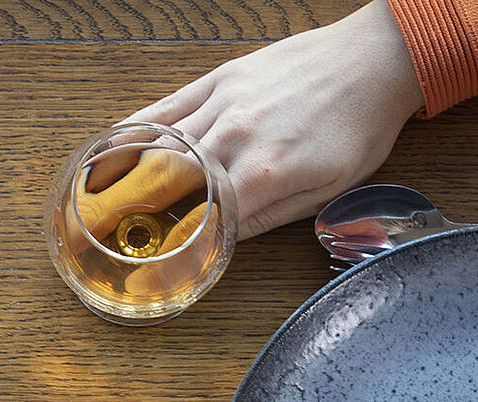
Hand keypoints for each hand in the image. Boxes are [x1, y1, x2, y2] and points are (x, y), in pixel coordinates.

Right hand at [124, 0, 423, 239]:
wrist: (374, 62)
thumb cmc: (359, 126)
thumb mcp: (328, 190)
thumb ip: (270, 217)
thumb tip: (226, 241)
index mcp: (264, 174)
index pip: (203, 219)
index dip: (174, 244)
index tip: (152, 263)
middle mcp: (236, 137)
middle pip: (169, 182)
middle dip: (138, 212)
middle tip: (112, 236)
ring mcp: (224, 104)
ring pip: (161, 144)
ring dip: (129, 174)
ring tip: (102, 199)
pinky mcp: (221, 78)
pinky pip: (168, 105)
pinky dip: (139, 127)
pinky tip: (117, 145)